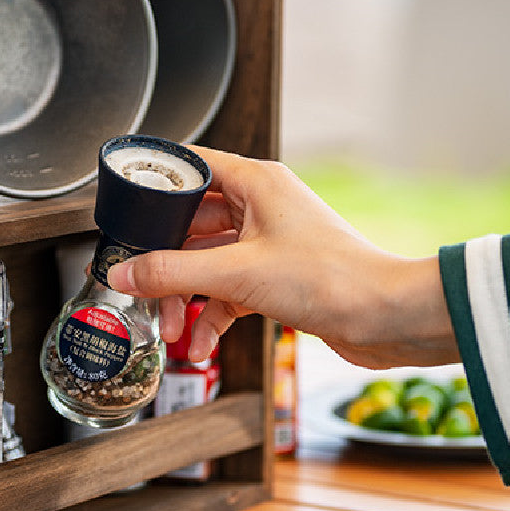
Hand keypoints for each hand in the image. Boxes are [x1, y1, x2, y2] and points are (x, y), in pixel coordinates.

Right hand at [107, 146, 458, 369]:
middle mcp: (262, 207)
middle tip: (143, 290)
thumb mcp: (236, 273)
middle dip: (166, 263)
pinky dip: (212, 316)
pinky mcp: (276, 278)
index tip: (126, 211)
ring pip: (208, 262)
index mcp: (256, 182)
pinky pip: (229, 291)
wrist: (385, 318)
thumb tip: (124, 275)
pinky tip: (201, 343)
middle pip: (192, 224)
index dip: (155, 187)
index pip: (191, 167)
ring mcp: (268, 243)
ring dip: (186, 297)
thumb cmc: (331, 278)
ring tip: (173, 330)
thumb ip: (172, 273)